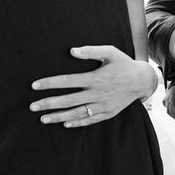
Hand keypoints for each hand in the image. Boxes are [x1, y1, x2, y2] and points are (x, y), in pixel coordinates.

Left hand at [30, 45, 157, 127]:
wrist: (142, 80)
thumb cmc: (123, 63)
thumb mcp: (110, 52)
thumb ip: (91, 51)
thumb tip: (72, 51)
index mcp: (95, 78)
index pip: (68, 81)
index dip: (50, 83)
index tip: (35, 85)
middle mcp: (97, 93)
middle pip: (68, 100)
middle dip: (49, 103)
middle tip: (32, 106)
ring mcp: (103, 105)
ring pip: (77, 113)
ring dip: (59, 116)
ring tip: (43, 119)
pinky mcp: (108, 113)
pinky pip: (90, 120)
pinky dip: (77, 122)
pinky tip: (65, 123)